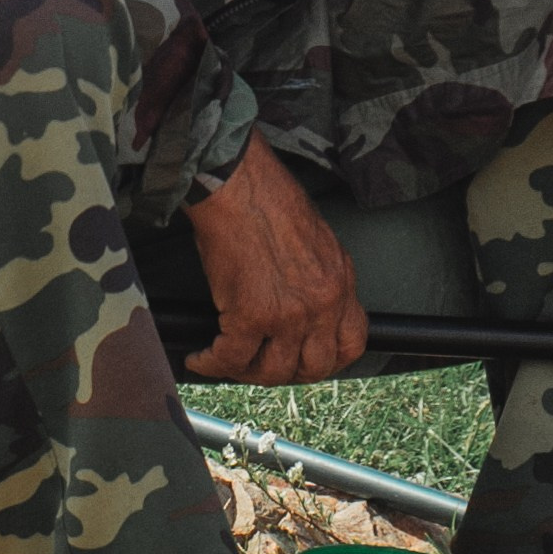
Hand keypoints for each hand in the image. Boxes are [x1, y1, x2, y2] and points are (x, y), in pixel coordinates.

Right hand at [181, 134, 368, 383]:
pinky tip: (201, 357)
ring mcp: (289, 314)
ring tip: (227, 360)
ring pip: (273, 371)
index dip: (327, 360)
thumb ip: (319, 277)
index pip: (351, 342)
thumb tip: (304, 304)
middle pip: (314, 367)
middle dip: (285, 372)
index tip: (305, 360)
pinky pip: (231, 359)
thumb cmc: (267, 196)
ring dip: (247, 372)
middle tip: (261, 363)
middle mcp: (321, 303)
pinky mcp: (250, 315)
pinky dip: (211, 363)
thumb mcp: (315, 238)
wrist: (237, 181)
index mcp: (339, 281)